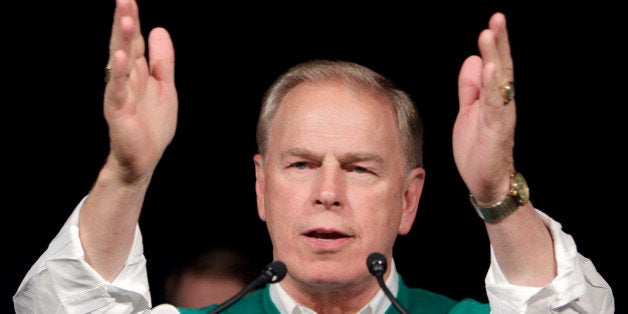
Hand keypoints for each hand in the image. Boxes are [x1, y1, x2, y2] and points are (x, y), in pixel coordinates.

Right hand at [104, 0, 176, 182]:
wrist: (144, 159)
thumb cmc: (151, 124)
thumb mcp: (164, 86)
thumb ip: (162, 60)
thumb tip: (158, 29)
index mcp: (137, 72)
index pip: (135, 40)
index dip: (134, 19)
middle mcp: (125, 79)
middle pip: (125, 45)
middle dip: (125, 21)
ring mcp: (120, 94)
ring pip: (121, 63)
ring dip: (123, 40)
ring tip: (127, 18)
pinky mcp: (119, 112)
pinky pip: (119, 90)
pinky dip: (120, 73)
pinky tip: (121, 56)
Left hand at [453, 12, 515, 203]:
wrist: (486, 181)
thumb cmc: (479, 147)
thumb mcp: (469, 111)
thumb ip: (471, 87)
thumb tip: (474, 58)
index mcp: (494, 98)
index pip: (497, 65)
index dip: (495, 44)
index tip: (494, 21)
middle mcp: (502, 103)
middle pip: (503, 68)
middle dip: (500, 43)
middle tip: (498, 18)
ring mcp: (501, 116)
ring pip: (500, 83)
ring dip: (496, 57)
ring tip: (490, 35)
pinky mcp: (496, 130)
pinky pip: (495, 105)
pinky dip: (493, 85)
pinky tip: (491, 68)